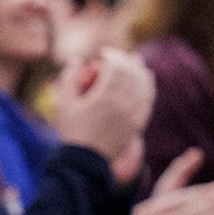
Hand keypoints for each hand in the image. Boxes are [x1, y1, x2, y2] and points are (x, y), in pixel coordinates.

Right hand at [52, 48, 155, 177]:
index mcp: (104, 96)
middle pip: (131, 73)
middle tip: (117, 57)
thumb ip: (70, 78)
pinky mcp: (138, 123)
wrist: (84, 161)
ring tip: (135, 63)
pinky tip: (147, 79)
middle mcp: (123, 103)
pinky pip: (149, 99)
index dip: (111, 56)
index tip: (103, 53)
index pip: (115, 67)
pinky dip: (149, 86)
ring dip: (140, 70)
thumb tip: (75, 59)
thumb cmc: (71, 131)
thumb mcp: (64, 104)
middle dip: (125, 60)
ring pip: (144, 84)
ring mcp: (133, 114)